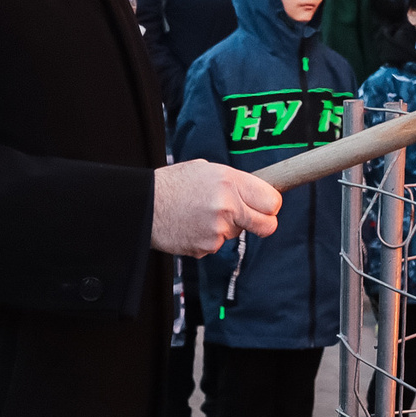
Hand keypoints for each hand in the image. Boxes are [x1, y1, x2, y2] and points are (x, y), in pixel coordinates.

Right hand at [152, 160, 281, 257]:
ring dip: (226, 227)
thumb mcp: (206, 170)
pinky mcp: (207, 246)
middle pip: (268, 224)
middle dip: (264, 223)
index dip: (271, 205)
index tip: (267, 206)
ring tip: (200, 214)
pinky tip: (191, 225)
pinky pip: (217, 244)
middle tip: (252, 219)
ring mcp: (218, 229)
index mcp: (230, 181)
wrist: (143, 205)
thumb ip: (233, 182)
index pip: (272, 200)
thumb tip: (254, 192)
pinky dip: (207, 237)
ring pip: (237, 234)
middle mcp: (228, 206)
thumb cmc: (172, 184)